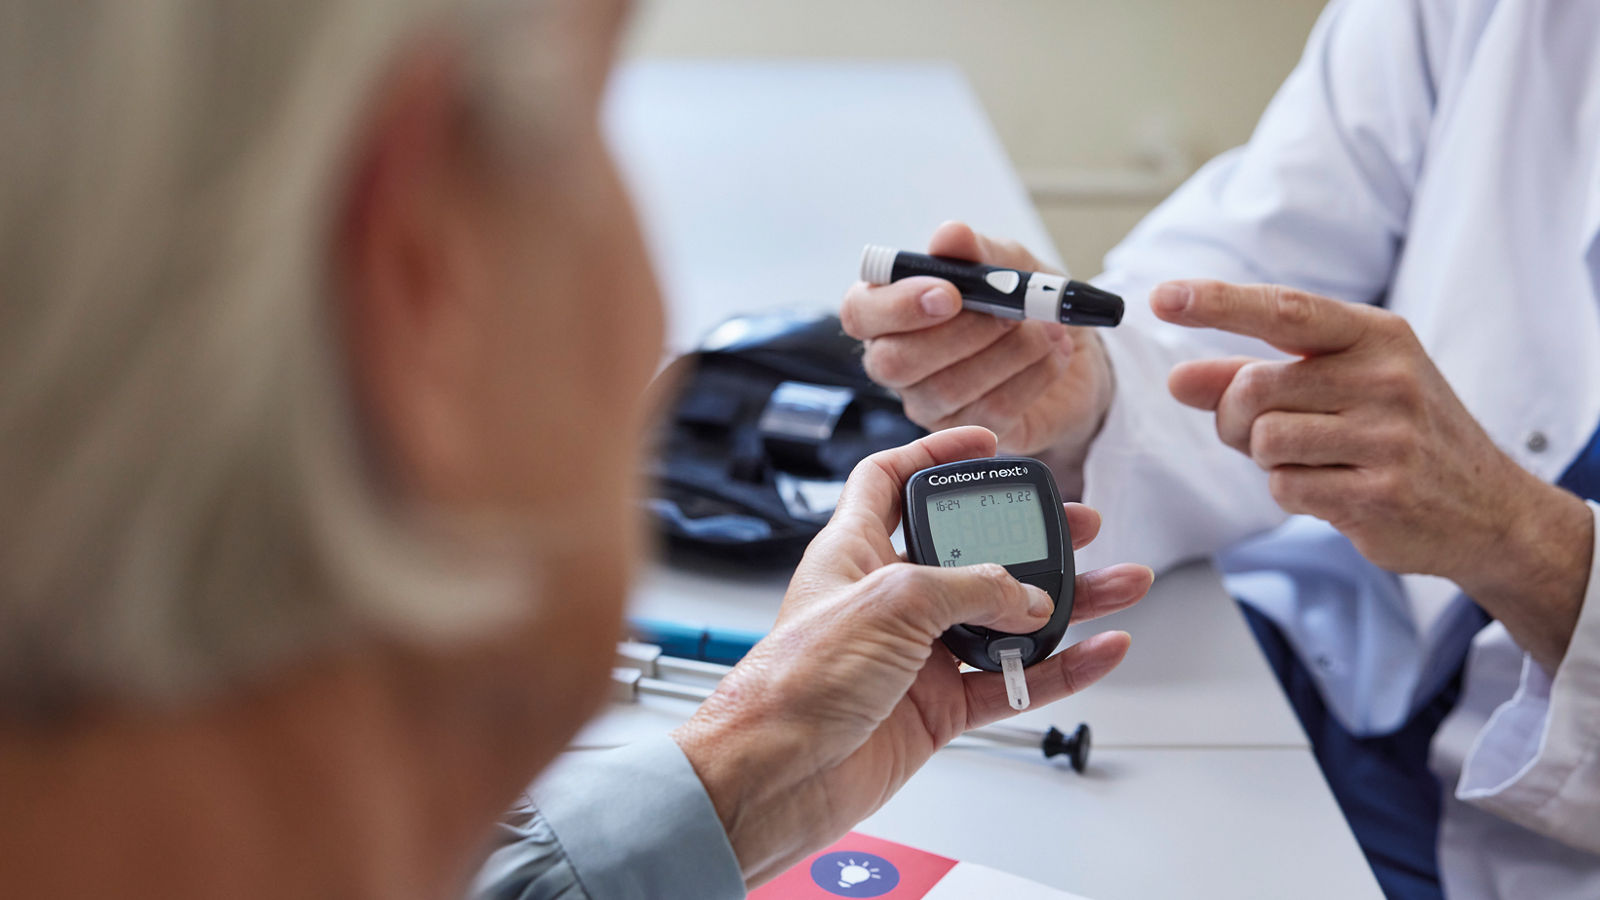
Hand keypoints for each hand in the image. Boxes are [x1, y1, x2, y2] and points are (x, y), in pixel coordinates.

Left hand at [671, 426, 1151, 885]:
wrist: (776, 778)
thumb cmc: (794, 684)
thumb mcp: (889, 604)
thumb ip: (968, 588)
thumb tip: (1028, 593)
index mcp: (855, 551)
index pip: (890, 481)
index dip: (935, 457)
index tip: (986, 446)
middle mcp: (888, 598)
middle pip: (971, 552)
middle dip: (1030, 535)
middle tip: (1080, 525)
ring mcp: (915, 655)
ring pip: (1006, 620)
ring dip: (1066, 603)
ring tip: (1121, 585)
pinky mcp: (936, 708)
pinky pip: (1011, 681)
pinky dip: (1060, 668)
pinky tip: (1099, 651)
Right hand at [840, 223, 1113, 493]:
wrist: (1072, 349)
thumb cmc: (1021, 302)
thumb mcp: (1007, 263)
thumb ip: (976, 251)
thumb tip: (949, 236)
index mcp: (891, 312)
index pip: (860, 313)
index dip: (897, 306)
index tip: (949, 293)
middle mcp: (898, 362)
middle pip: (894, 362)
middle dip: (960, 334)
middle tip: (1011, 311)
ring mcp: (929, 404)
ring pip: (947, 388)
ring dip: (1009, 352)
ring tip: (1049, 327)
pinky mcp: (969, 432)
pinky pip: (992, 411)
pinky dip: (1034, 376)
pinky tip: (1056, 353)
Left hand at [1154, 280, 1592, 668]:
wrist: (1490, 509)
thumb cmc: (1402, 436)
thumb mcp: (1341, 387)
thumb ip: (1254, 377)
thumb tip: (1178, 380)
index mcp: (1377, 336)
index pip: (1285, 309)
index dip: (1218, 302)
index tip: (1163, 297)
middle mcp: (1387, 377)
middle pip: (1255, 388)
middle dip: (1236, 417)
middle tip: (1263, 432)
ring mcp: (1388, 436)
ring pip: (1266, 441)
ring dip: (1267, 459)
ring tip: (1314, 460)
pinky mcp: (1380, 492)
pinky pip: (1285, 488)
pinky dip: (1291, 492)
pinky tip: (1334, 489)